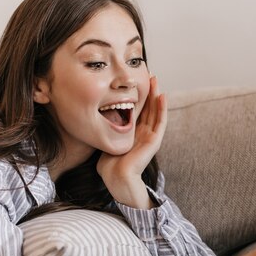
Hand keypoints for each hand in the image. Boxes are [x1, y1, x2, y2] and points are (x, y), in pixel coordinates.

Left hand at [97, 76, 166, 207]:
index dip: (139, 98)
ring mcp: (150, 137)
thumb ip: (105, 132)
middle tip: (150, 76)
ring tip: (156, 81)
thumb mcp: (107, 142)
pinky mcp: (154, 141)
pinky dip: (162, 109)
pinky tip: (162, 96)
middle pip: (149, 109)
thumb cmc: (109, 166)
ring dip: (157, 96)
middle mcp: (144, 134)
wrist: (117, 178)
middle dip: (149, 93)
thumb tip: (92, 121)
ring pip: (156, 112)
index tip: (137, 83)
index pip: (139, 112)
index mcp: (134, 134)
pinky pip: (160, 122)